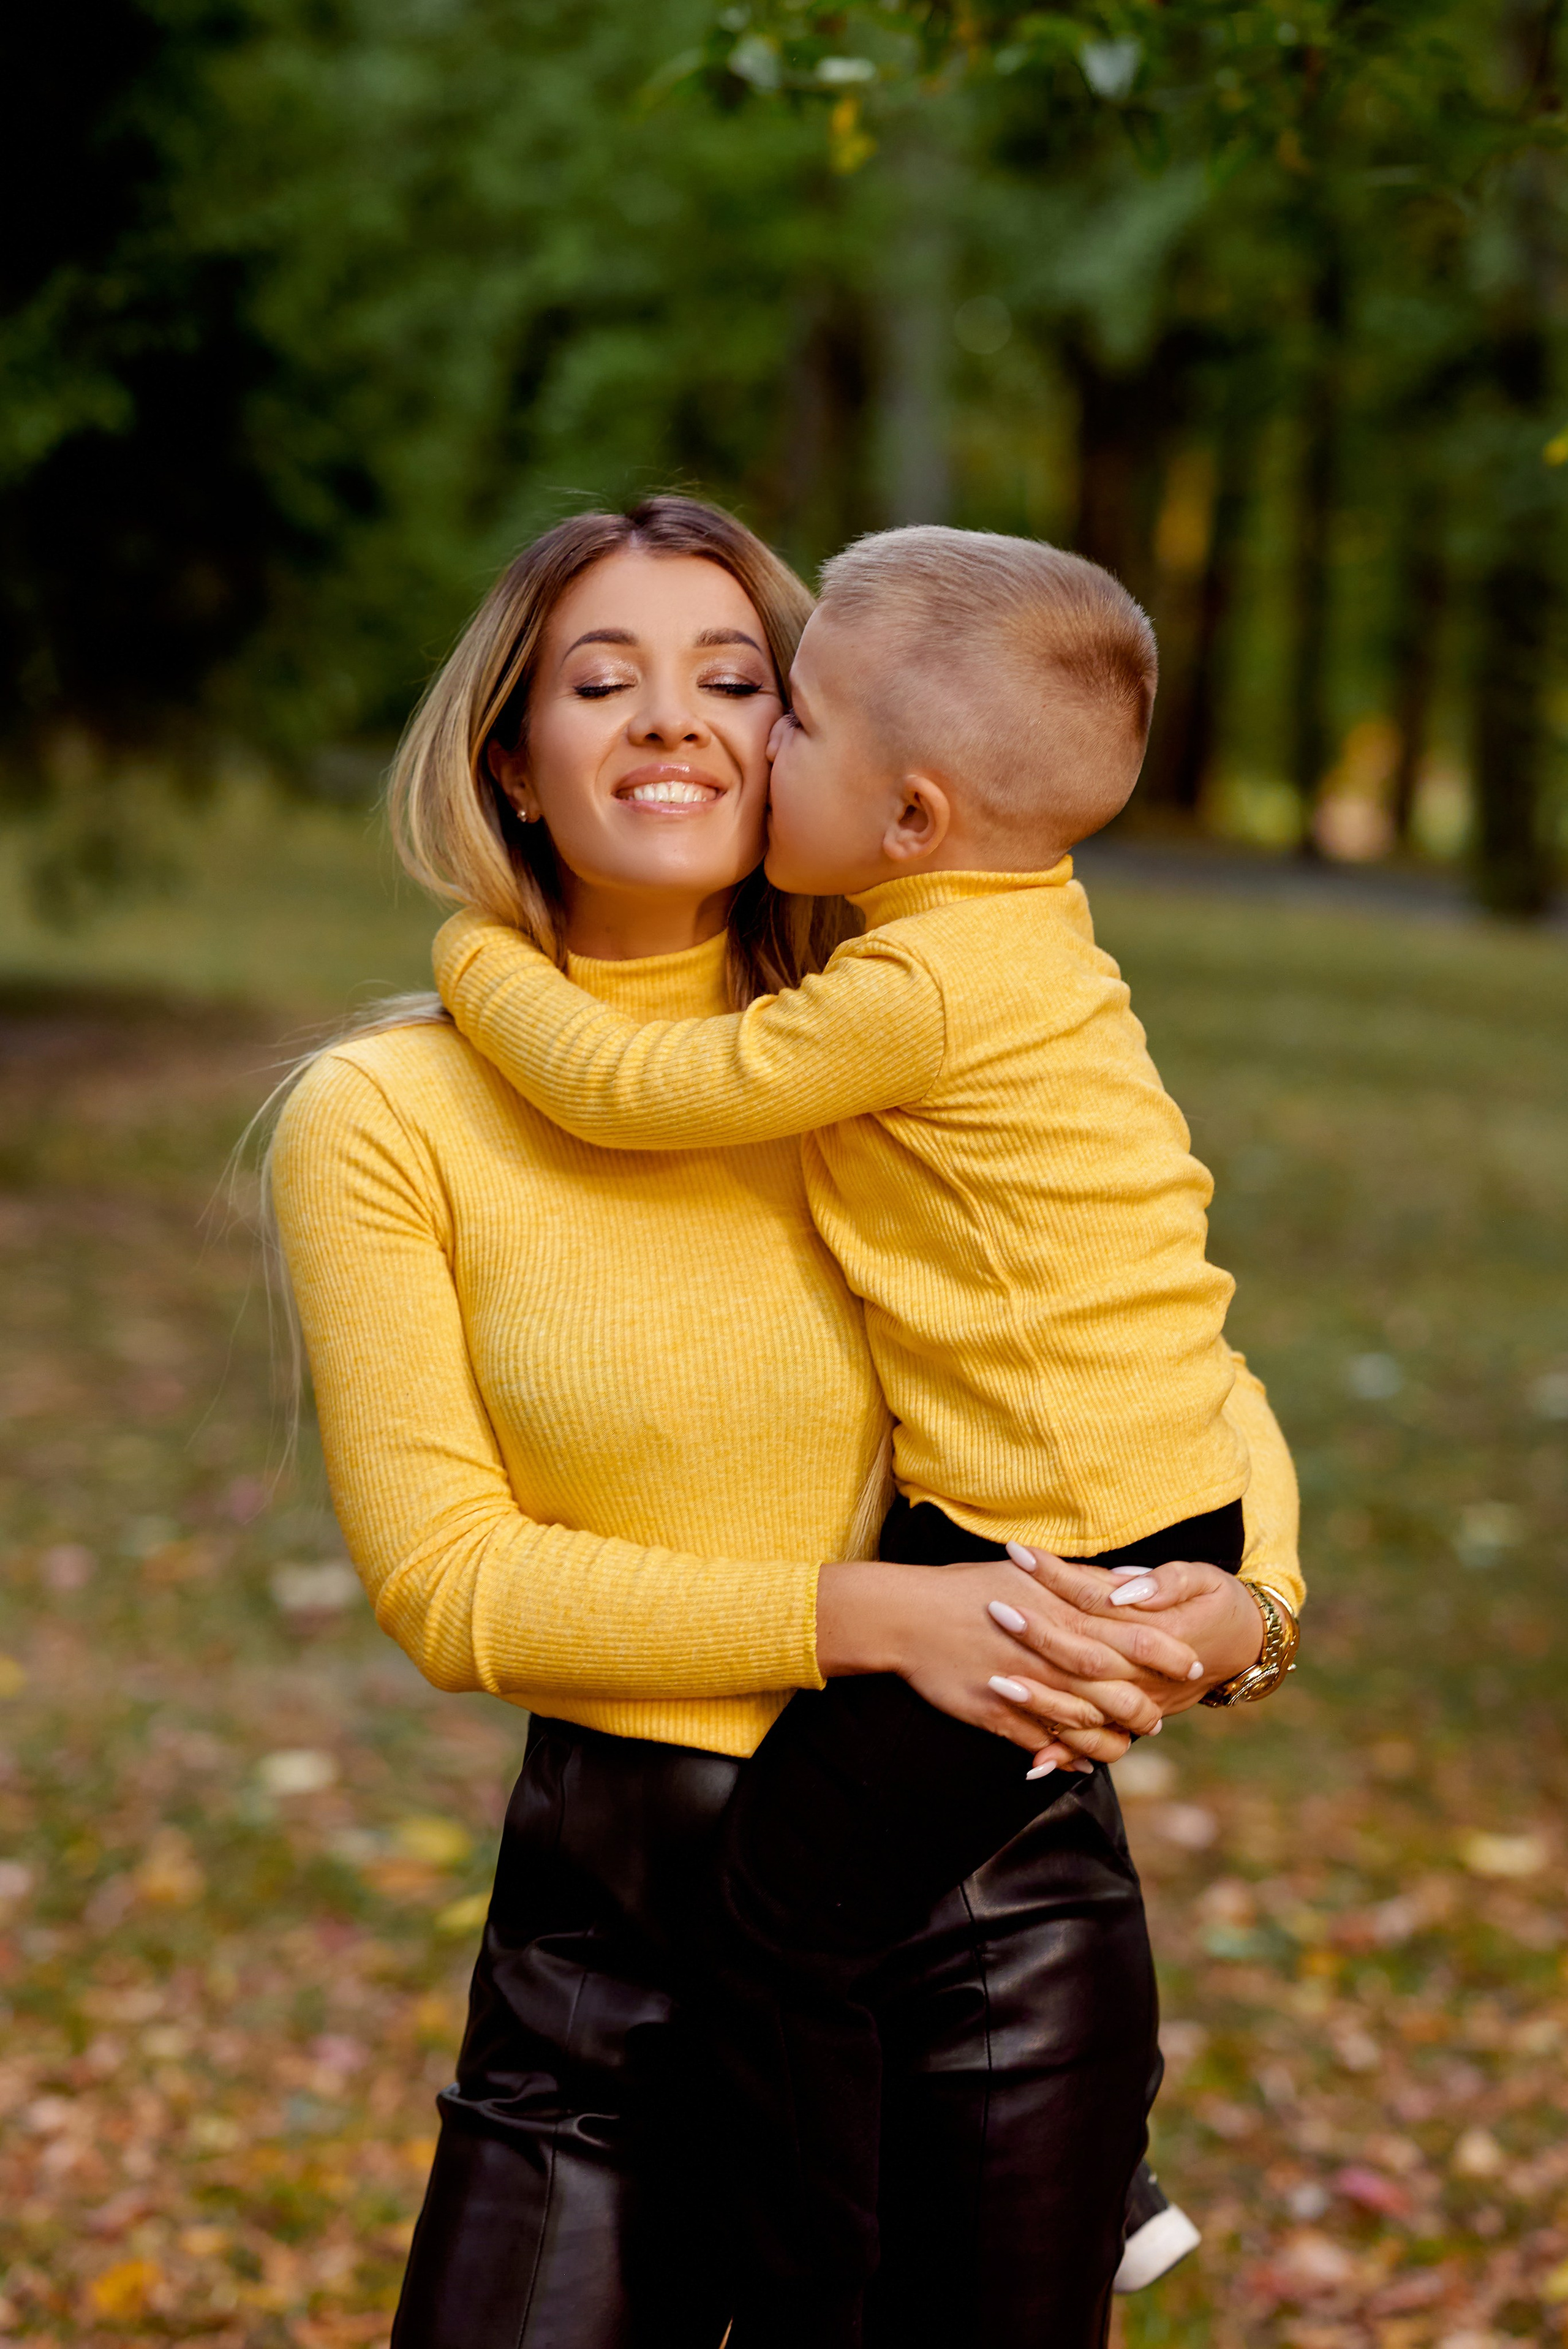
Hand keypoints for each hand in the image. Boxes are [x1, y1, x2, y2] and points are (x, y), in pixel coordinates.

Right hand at [815, 1558, 1201, 1759]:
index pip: (1132, 1635)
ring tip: (1127, 1742)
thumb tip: (1130, 1586)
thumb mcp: (1031, 1574)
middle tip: (1162, 1717)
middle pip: (1117, 1687)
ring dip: (1113, 1737)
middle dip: (1146, 1706)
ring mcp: (1026, 1688)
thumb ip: (1083, 1582)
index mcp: (1062, 1614)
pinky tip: (1080, 1762)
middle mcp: (1050, 1654)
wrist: (906, 1616)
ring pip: (1086, 1724)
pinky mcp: (999, 1716)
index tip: (1191, 1663)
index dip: (1166, 1652)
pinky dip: (1066, 1757)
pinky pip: (1044, 1744)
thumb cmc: (969, 1587)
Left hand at [1009, 1551, 1265, 1762]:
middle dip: (1034, 1632)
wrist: (1246, 1647)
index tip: (1019, 1554)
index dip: (1055, 1577)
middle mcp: (1144, 1673)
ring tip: (993, 1679)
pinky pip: (1098, 1742)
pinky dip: (1065, 1752)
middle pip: (1081, 1653)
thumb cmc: (1219, 1602)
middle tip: (993, 1607)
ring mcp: (1139, 1702)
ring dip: (1038, 1697)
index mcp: (1156, 1631)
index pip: (1093, 1601)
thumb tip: (1121, 1590)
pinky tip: (1030, 1758)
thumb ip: (1165, 1582)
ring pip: (1085, 1706)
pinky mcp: (1135, 1720)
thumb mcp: (1203, 1580)